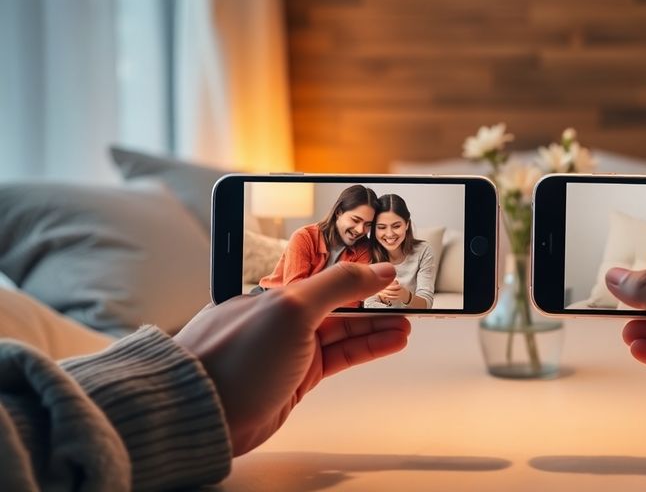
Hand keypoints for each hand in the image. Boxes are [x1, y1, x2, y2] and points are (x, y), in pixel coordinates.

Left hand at [174, 262, 410, 455]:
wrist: (203, 413)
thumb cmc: (230, 358)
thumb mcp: (291, 307)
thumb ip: (338, 285)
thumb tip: (376, 270)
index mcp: (276, 289)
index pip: (327, 271)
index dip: (359, 269)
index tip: (389, 269)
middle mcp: (283, 316)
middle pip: (340, 302)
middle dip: (375, 300)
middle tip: (405, 299)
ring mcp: (291, 348)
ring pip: (345, 331)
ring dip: (377, 326)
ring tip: (406, 323)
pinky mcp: (298, 377)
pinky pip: (341, 356)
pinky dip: (368, 348)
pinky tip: (389, 341)